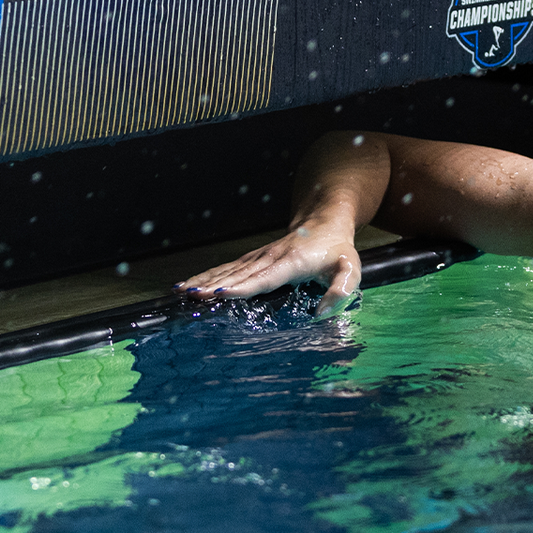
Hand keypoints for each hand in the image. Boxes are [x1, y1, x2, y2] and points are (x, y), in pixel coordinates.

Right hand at [176, 221, 361, 316]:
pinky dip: (208, 276)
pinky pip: (228, 268)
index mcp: (292, 263)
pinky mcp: (254, 258)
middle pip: (239, 274)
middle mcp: (270, 258)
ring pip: (228, 270)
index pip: (265, 277)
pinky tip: (191, 284)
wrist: (325, 221)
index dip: (243, 286)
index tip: (222, 294)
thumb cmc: (338, 250)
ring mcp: (259, 257)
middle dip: (214, 285)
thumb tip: (324, 312)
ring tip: (183, 291)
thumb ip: (341, 289)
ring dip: (205, 280)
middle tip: (192, 297)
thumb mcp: (350, 269)